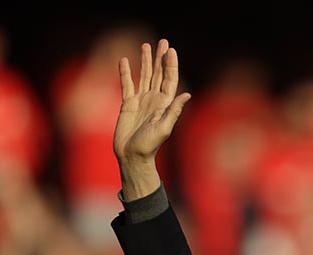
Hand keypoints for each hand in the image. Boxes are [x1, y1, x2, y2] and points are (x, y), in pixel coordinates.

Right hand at [113, 39, 190, 198]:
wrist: (132, 155)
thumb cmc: (150, 145)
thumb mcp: (164, 128)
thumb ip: (174, 111)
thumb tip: (187, 94)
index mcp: (165, 104)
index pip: (170, 80)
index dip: (171, 65)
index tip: (171, 50)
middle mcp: (155, 99)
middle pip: (159, 74)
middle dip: (160, 58)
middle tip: (163, 41)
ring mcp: (141, 100)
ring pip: (144, 76)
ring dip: (146, 61)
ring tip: (146, 45)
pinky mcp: (127, 104)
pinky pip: (127, 84)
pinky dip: (125, 72)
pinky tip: (125, 60)